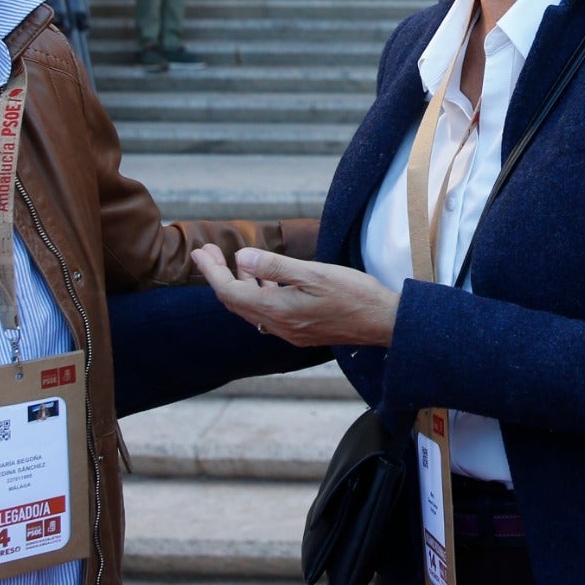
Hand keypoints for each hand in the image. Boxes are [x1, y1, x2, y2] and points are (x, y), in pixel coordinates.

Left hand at [190, 245, 399, 347]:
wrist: (383, 322)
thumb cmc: (354, 294)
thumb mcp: (315, 273)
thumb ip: (276, 267)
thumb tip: (241, 258)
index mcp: (278, 310)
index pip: (231, 293)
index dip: (212, 273)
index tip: (201, 253)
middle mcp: (278, 326)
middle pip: (236, 302)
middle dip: (218, 277)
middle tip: (208, 254)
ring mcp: (289, 331)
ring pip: (251, 309)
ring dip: (237, 285)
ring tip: (232, 262)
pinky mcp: (300, 330)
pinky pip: (267, 313)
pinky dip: (257, 294)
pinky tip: (263, 280)